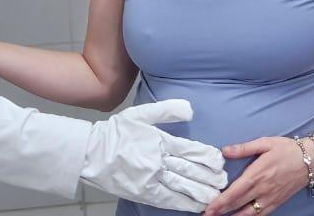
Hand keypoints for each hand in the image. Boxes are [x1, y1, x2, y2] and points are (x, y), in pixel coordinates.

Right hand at [80, 100, 226, 211]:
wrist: (89, 153)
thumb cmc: (115, 133)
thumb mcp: (140, 114)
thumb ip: (166, 110)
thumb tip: (190, 108)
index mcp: (159, 140)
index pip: (190, 149)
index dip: (207, 156)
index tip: (220, 161)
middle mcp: (157, 160)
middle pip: (189, 170)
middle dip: (209, 176)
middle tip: (224, 181)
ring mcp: (150, 178)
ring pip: (181, 186)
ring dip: (201, 192)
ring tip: (216, 195)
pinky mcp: (142, 193)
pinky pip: (168, 199)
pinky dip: (183, 203)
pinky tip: (195, 206)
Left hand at [204, 137, 313, 215]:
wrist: (312, 160)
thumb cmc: (287, 149)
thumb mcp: (265, 143)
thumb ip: (244, 148)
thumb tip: (225, 150)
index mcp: (257, 174)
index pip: (235, 192)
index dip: (220, 202)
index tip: (209, 208)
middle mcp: (262, 190)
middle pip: (238, 205)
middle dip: (221, 212)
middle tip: (207, 215)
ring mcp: (270, 199)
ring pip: (249, 214)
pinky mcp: (277, 203)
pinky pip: (261, 215)